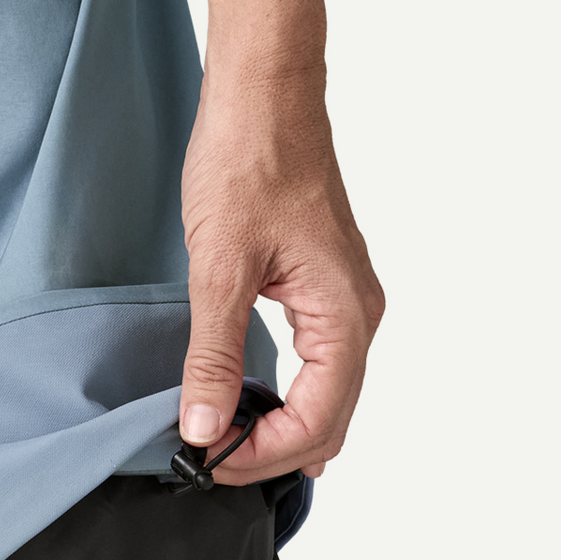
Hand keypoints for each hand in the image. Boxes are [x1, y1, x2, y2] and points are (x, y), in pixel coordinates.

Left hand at [179, 0, 383, 482]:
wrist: (261, 98)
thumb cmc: (246, 165)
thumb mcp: (218, 269)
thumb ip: (214, 355)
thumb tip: (205, 427)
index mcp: (345, 314)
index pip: (320, 420)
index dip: (264, 454)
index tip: (205, 461)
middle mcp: (357, 315)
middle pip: (330, 419)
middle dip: (270, 452)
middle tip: (203, 461)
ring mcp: (343, 303)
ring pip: (325, 396)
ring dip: (276, 428)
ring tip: (216, 440)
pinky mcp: (320, 290)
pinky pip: (315, 367)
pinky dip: (282, 397)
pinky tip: (242, 404)